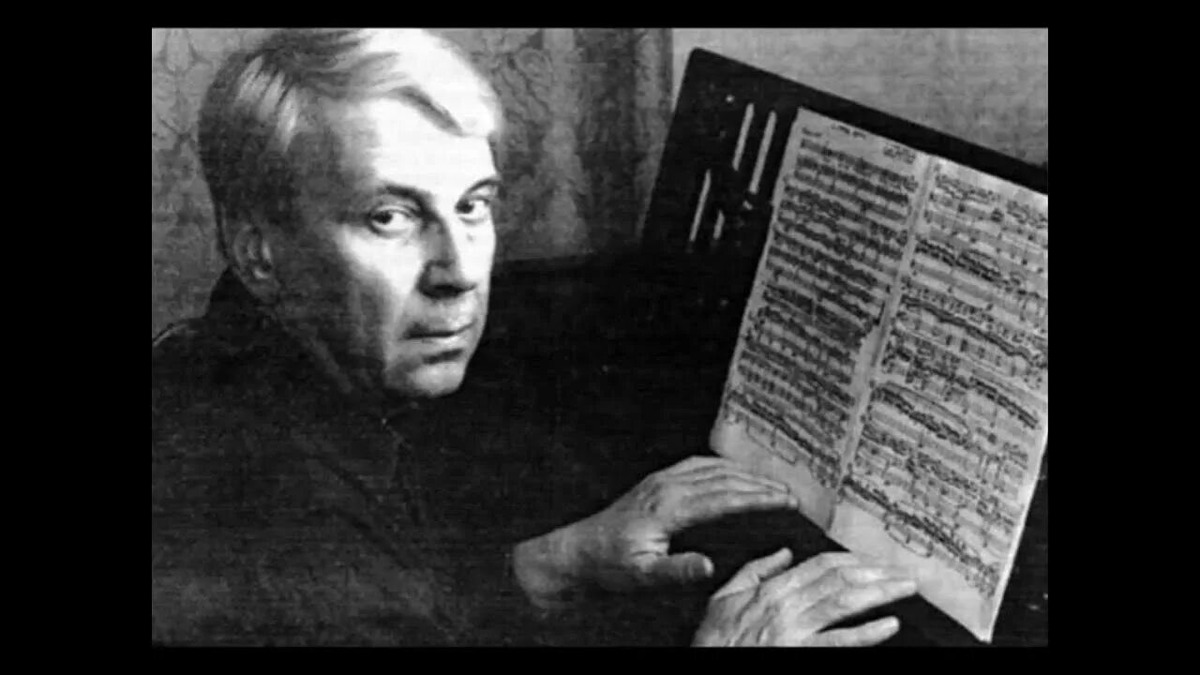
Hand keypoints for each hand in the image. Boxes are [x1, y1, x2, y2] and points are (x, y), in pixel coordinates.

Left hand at [512, 456, 797, 605]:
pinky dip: (723, 467)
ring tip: (774, 484)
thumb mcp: (642, 578)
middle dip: (762, 485)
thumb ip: (677, 571)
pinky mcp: (655, 482)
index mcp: (668, 508)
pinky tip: (734, 472)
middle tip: (793, 495)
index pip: (725, 498)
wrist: (576, 553)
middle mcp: (666, 487)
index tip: (788, 502)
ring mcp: (660, 480)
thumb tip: (710, 566)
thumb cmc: (609, 568)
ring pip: (713, 469)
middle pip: (725, 479)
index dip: (759, 499)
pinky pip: (696, 465)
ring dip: (746, 474)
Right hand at [692, 549, 917, 646]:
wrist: (703, 665)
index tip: (874, 561)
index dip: (853, 560)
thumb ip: (754, 572)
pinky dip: (868, 632)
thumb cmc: (714, 642)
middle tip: (903, 572)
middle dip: (876, 573)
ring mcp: (794, 630)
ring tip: (905, 589)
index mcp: (771, 589)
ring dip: (880, 593)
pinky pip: (840, 641)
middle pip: (840, 580)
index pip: (821, 565)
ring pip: (845, 603)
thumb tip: (783, 553)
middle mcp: (785, 605)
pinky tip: (890, 625)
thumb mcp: (724, 599)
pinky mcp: (800, 653)